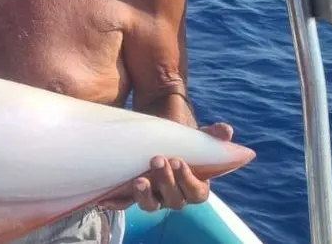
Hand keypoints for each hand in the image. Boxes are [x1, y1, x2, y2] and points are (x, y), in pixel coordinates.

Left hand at [98, 123, 233, 211]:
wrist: (153, 127)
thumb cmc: (178, 135)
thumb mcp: (193, 134)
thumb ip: (211, 135)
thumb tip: (227, 131)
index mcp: (193, 185)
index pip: (197, 193)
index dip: (188, 181)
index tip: (179, 161)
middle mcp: (172, 194)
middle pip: (174, 200)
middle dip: (166, 182)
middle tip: (157, 159)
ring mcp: (152, 195)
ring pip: (150, 205)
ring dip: (145, 195)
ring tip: (139, 179)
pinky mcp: (131, 192)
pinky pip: (124, 203)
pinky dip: (116, 203)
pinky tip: (105, 199)